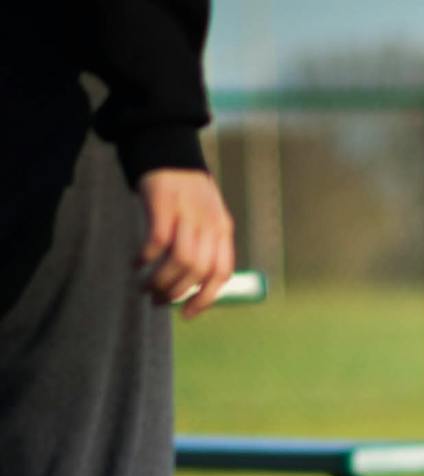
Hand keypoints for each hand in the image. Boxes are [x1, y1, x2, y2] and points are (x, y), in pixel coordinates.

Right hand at [135, 169, 234, 318]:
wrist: (168, 148)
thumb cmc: (184, 191)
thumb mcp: (205, 216)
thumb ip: (206, 245)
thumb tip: (193, 286)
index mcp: (223, 229)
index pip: (222, 273)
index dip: (206, 298)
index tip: (187, 314)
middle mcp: (210, 223)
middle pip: (199, 271)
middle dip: (177, 293)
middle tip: (157, 301)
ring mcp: (188, 213)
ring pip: (181, 261)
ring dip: (160, 280)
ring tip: (144, 287)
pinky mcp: (164, 203)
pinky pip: (158, 241)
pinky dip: (146, 258)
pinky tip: (135, 263)